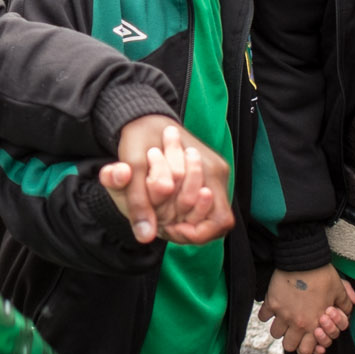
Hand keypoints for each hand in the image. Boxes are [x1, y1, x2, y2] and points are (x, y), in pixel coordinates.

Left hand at [113, 116, 233, 243]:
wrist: (143, 117)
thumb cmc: (139, 139)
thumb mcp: (134, 169)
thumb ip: (139, 202)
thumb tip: (145, 236)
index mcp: (208, 170)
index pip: (220, 220)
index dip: (199, 233)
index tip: (171, 229)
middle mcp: (218, 173)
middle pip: (216, 220)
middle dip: (189, 227)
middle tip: (163, 224)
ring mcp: (214, 174)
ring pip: (209, 213)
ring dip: (187, 219)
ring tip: (163, 216)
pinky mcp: (208, 175)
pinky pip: (204, 203)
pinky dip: (187, 210)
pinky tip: (167, 207)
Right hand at [259, 265, 354, 353]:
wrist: (303, 259)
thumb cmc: (322, 274)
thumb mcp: (339, 290)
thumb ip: (347, 303)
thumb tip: (354, 305)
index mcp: (314, 323)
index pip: (306, 350)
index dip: (307, 348)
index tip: (306, 340)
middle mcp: (297, 322)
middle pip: (288, 346)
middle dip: (292, 341)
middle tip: (294, 331)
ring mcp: (282, 314)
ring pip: (275, 333)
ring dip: (279, 328)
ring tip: (284, 319)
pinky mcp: (271, 303)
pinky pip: (263, 316)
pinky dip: (266, 314)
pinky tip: (273, 308)